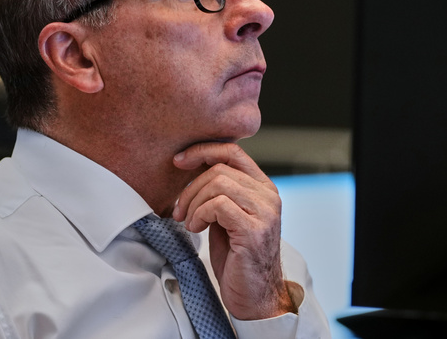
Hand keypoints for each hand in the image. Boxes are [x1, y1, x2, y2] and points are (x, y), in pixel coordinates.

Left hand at [171, 142, 296, 319]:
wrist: (255, 297)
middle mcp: (268, 195)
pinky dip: (198, 215)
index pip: (232, 150)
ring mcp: (265, 212)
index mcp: (263, 187)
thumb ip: (219, 191)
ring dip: (193, 203)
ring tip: (188, 222)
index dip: (202, 150)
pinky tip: (196, 229)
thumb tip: (191, 167)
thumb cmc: (236, 257)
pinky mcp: (254, 230)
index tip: (179, 161)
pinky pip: (217, 205)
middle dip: (190, 188)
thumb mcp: (226, 216)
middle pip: (219, 168)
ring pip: (217, 184)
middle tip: (178, 210)